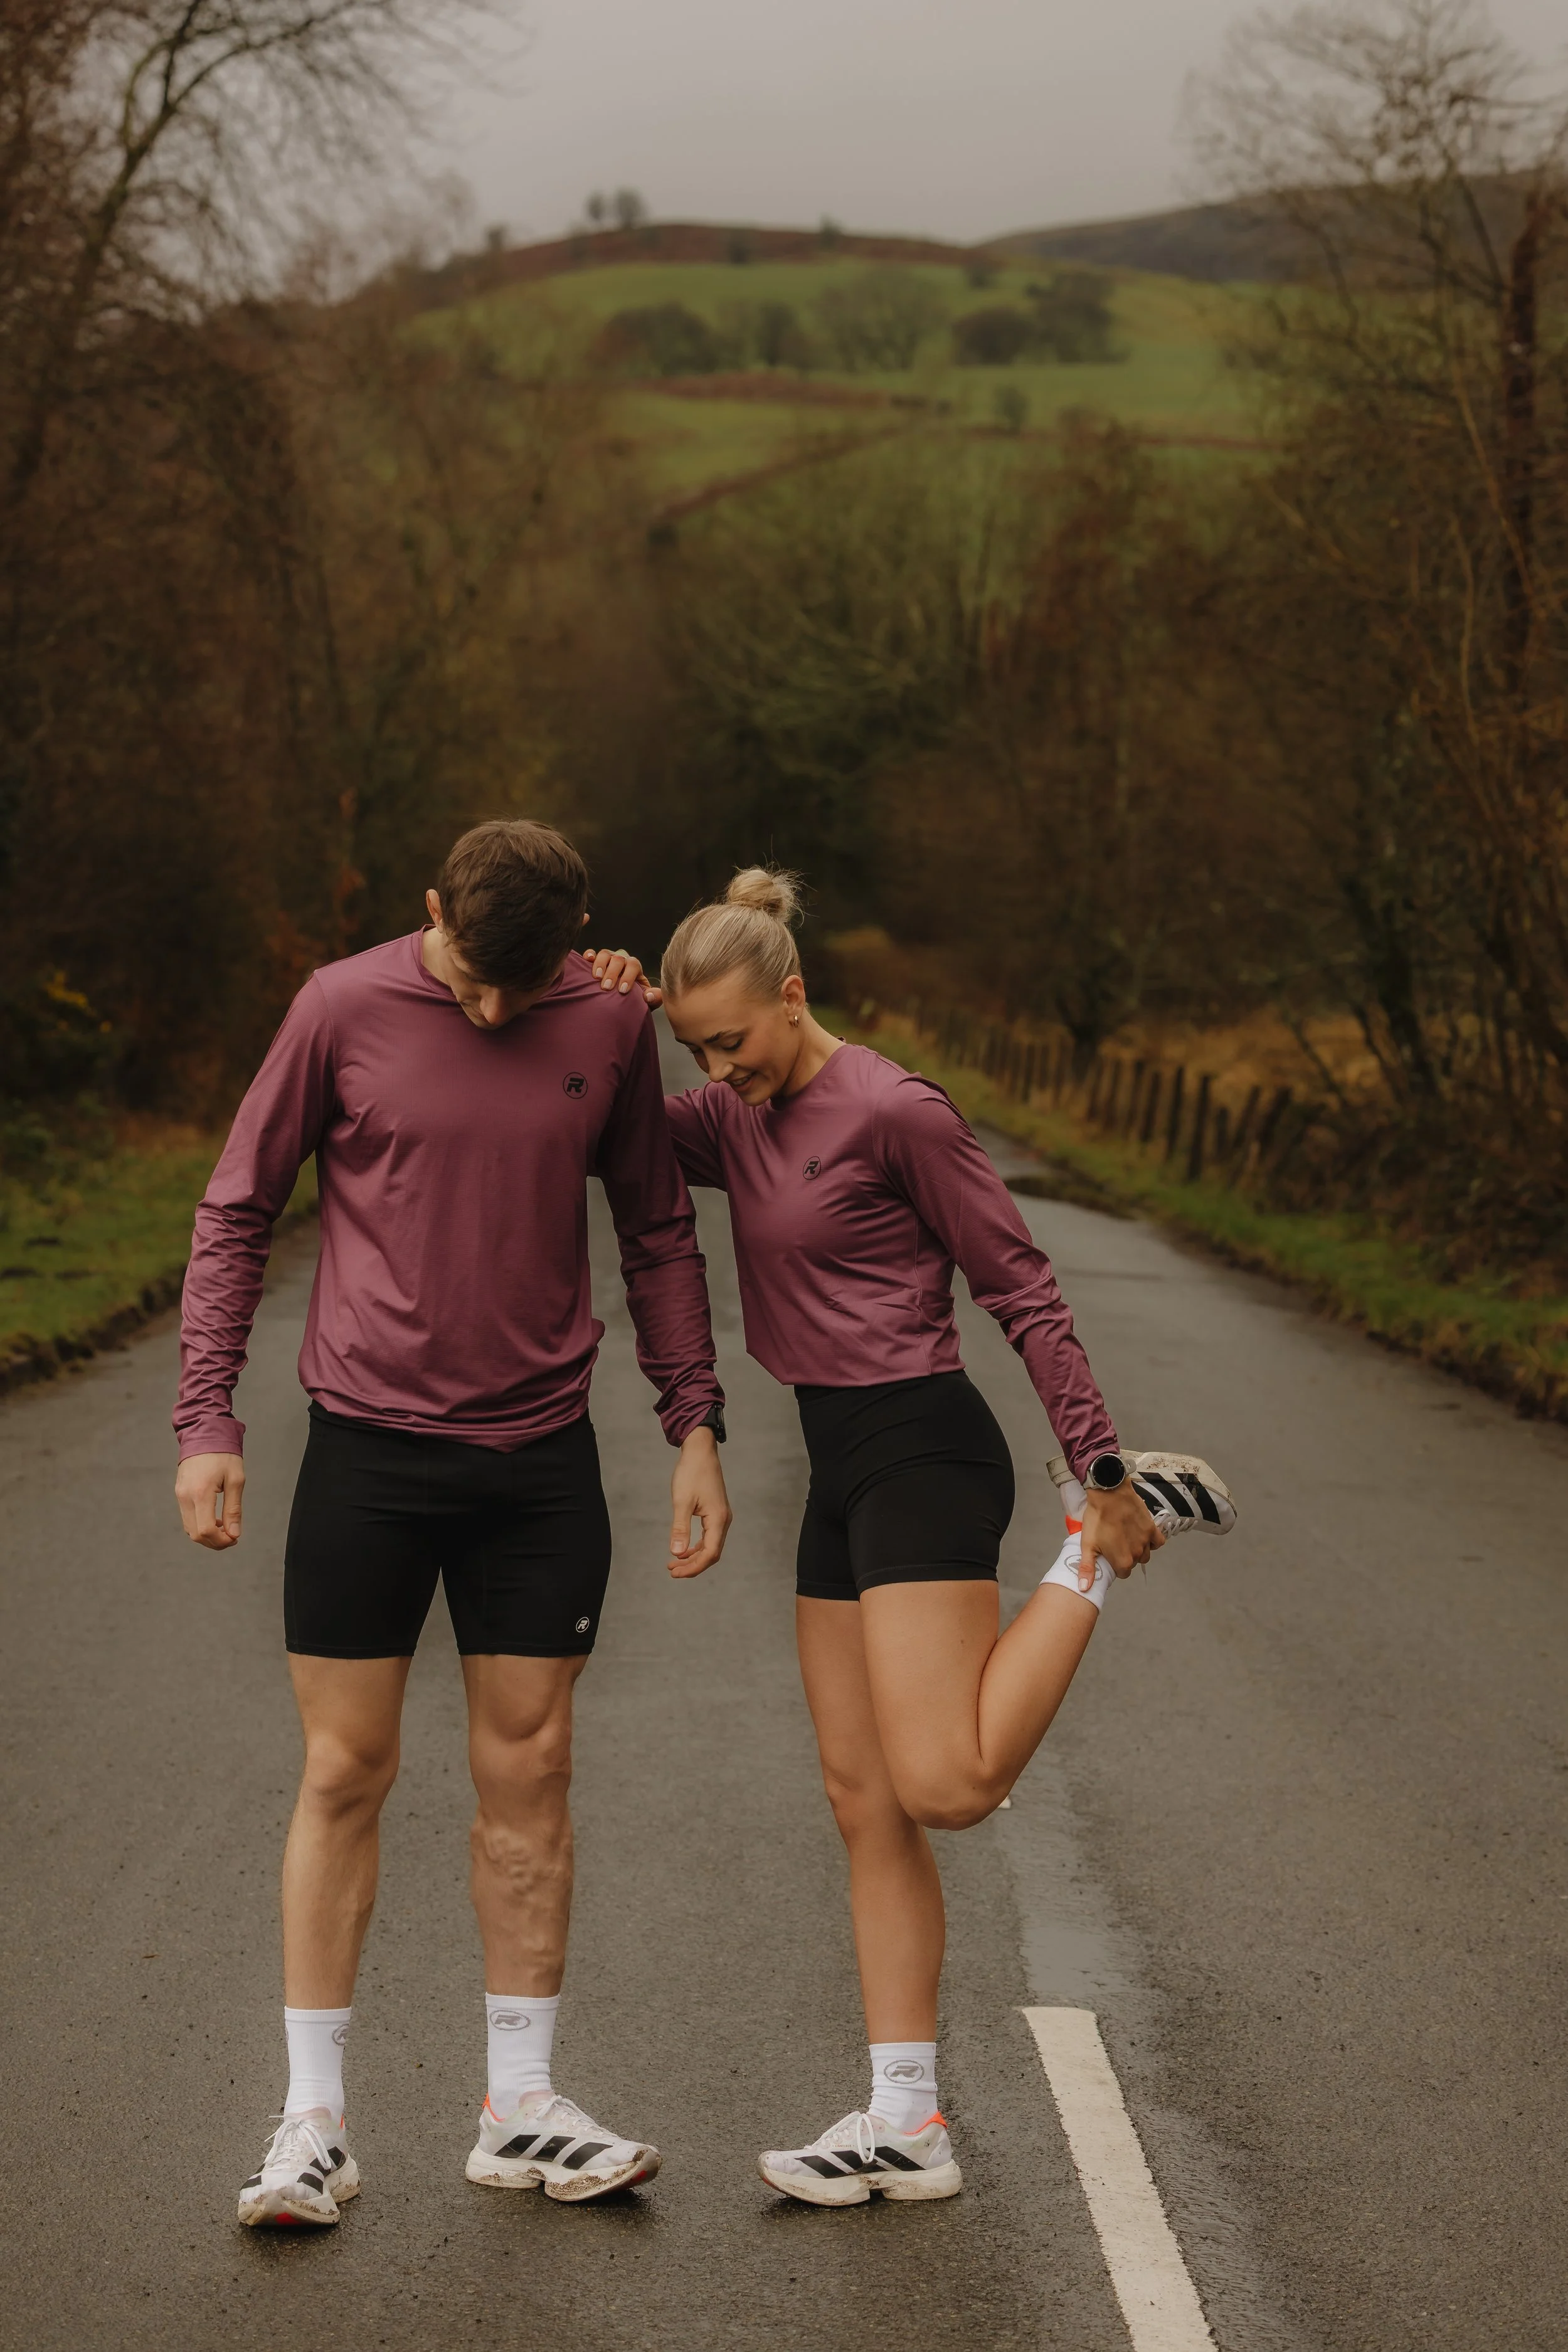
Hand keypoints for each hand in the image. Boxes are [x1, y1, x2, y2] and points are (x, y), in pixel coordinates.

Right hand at [175, 1452, 245, 1549]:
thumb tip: (234, 1533)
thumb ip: (233, 1509)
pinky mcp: (179, 1492)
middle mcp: (185, 1496)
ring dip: (207, 1535)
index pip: (205, 1531)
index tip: (234, 1538)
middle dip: (214, 1542)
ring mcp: (179, 1495)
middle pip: (195, 1534)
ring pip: (189, 1528)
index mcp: (200, 1493)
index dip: (220, 1541)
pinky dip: (200, 1524)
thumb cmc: (223, 1453)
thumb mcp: (236, 1480)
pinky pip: (187, 1517)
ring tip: (224, 1527)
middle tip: (231, 1537)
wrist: (205, 1432)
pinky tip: (213, 1519)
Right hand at [581, 946, 660, 1006]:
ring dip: (600, 964)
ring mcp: (609, 959)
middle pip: (618, 959)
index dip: (628, 976)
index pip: (634, 965)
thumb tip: (648, 996)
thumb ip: (654, 998)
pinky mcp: (596, 961)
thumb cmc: (633, 999)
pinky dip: (589, 955)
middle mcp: (622, 960)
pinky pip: (592, 954)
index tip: (622, 990)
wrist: (621, 1000)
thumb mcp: (647, 1001)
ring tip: (597, 978)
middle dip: (612, 973)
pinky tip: (587, 960)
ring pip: (605, 954)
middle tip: (606, 987)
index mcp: (635, 967)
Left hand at [667, 1426, 731, 1577]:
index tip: (674, 1572)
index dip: (693, 1567)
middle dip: (692, 1565)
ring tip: (674, 1563)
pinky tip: (684, 1549)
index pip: (710, 1554)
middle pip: (712, 1553)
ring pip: (711, 1546)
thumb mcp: (682, 1501)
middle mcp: (723, 1520)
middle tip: (671, 1571)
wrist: (700, 1451)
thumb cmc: (691, 1473)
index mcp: (718, 1519)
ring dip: (694, 1557)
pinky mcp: (716, 1512)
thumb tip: (676, 1553)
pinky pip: (709, 1536)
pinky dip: (697, 1546)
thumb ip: (680, 1528)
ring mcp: (721, 1516)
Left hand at [1079, 1482, 1161, 1585]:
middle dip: (1126, 1556)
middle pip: (1134, 1562)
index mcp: (1123, 1561)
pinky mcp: (1152, 1528)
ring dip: (1138, 1550)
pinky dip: (1152, 1541)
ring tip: (1126, 1537)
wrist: (1109, 1493)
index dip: (1115, 1565)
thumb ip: (1087, 1568)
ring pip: (1146, 1554)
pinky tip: (1142, 1535)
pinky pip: (1158, 1542)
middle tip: (1115, 1543)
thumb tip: (1083, 1589)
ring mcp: (1146, 1541)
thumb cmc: (1097, 1518)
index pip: (1123, 1573)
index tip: (1109, 1554)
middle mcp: (1137, 1554)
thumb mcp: (1087, 1544)